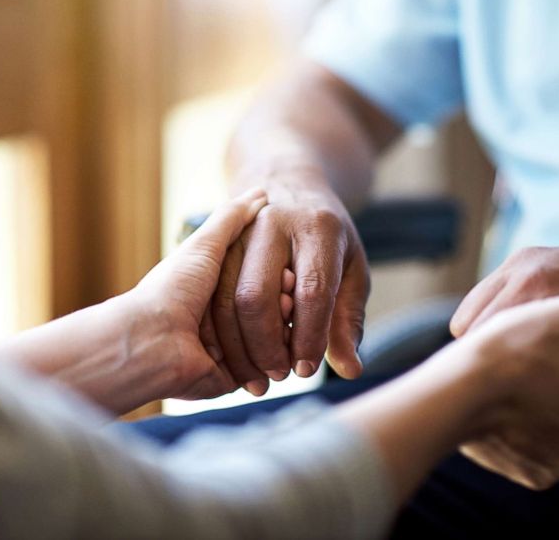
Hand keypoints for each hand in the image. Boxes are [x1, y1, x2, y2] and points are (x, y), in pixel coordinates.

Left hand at [122, 188, 271, 399]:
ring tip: (290, 311)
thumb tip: (260, 193)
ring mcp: (226, 351)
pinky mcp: (229, 378)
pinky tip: (286, 345)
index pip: (260, 280)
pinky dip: (276, 357)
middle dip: (285, 301)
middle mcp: (220, 320)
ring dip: (284, 328)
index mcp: (214, 289)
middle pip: (269, 311)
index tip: (292, 267)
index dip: (280, 275)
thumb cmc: (175, 289)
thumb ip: (232, 219)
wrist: (153, 340)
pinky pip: (262, 371)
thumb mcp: (205, 245)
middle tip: (293, 290)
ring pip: (271, 340)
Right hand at [205, 170, 369, 395]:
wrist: (289, 183)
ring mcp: (236, 230)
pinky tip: (235, 355)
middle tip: (279, 375)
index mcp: (317, 228)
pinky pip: (206, 295)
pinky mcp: (214, 241)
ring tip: (257, 374)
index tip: (306, 369)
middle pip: (255, 295)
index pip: (311, 290)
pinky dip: (218, 332)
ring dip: (238, 346)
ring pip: (224, 297)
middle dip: (265, 345)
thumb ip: (349, 320)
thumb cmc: (329, 237)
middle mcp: (273, 223)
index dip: (308, 336)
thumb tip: (350, 370)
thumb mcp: (352, 270)